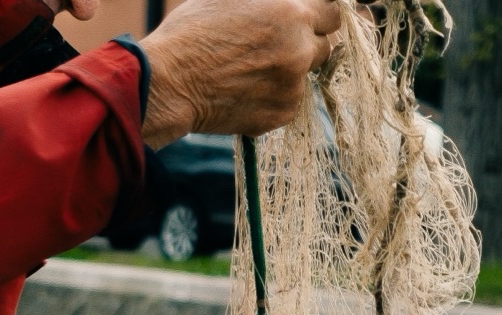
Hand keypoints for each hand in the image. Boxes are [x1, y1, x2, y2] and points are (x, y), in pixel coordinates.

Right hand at [141, 0, 342, 147]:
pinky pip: (287, 104)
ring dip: (288, 74)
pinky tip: (245, 92)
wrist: (168, 85)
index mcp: (293, 12)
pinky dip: (273, 99)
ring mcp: (291, 87)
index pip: (333, 12)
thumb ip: (270, 0)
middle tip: (276, 50)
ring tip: (252, 73)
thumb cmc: (192, 33)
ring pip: (305, 78)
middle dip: (306, 46)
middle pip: (325, 46)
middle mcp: (299, 49)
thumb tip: (282, 3)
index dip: (319, 17)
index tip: (308, 23)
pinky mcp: (279, 116)